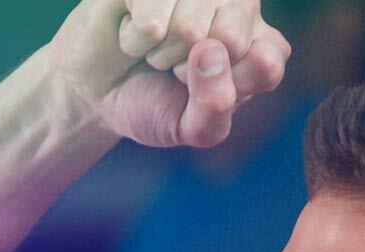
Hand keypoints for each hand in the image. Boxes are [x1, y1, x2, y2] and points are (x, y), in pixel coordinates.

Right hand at [48, 0, 290, 148]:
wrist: (96, 91)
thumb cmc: (153, 103)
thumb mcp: (192, 127)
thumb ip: (216, 106)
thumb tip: (210, 51)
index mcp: (261, 44)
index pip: (268, 64)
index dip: (229, 89)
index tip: (204, 94)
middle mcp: (237, 5)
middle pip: (230, 38)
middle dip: (190, 71)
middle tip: (174, 69)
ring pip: (189, 28)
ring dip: (160, 54)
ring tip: (154, 51)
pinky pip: (151, 18)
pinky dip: (134, 39)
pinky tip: (133, 32)